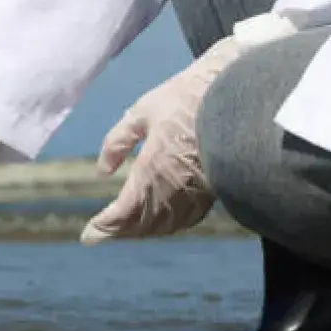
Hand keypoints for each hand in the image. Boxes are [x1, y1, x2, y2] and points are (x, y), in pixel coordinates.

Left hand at [81, 36, 242, 243]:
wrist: (242, 96)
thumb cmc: (188, 98)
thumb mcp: (143, 111)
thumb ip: (118, 141)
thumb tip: (102, 170)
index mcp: (155, 169)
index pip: (124, 210)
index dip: (105, 225)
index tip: (89, 234)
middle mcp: (176, 188)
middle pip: (141, 222)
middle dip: (118, 231)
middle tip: (98, 234)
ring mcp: (197, 193)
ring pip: (163, 224)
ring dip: (139, 230)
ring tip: (122, 229)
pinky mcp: (214, 192)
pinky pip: (184, 219)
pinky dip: (164, 225)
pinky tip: (157, 221)